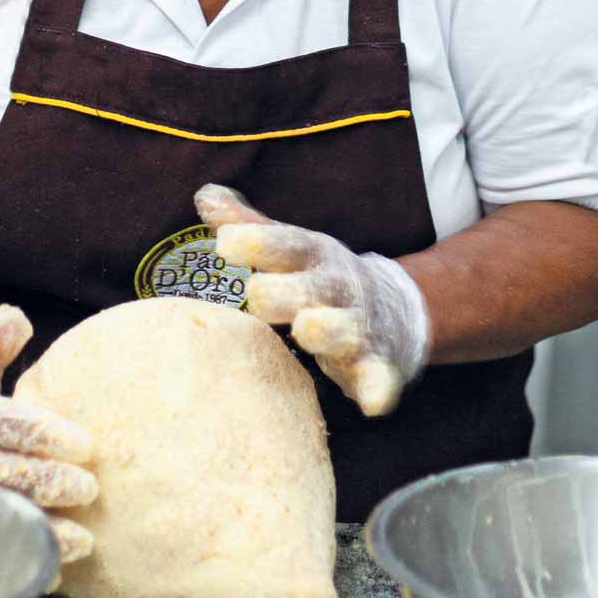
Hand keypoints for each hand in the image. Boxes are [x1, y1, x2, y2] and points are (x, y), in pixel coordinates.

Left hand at [195, 185, 431, 417]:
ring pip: (344, 329)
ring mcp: (359, 325)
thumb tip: (204, 196)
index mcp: (313, 255)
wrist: (393, 309)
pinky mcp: (376, 364)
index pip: (286, 244)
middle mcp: (337, 286)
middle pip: (311, 287)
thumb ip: (250, 227)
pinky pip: (378, 376)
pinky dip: (377, 387)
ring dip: (328, 329)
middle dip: (286, 290)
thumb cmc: (320, 278)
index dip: (257, 243)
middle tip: (256, 295)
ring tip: (307, 328)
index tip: (225, 243)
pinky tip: (373, 401)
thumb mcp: (291, 248)